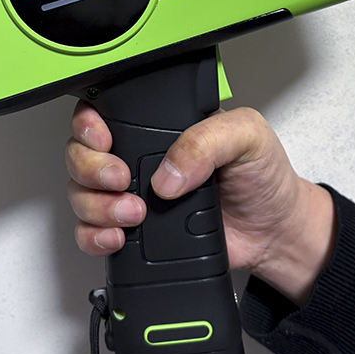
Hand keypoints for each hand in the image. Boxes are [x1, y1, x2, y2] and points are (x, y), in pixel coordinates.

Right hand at [64, 102, 335, 306]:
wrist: (274, 232)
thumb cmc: (262, 176)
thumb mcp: (246, 136)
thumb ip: (207, 141)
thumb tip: (167, 173)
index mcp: (159, 127)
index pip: (103, 115)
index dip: (89, 127)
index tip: (104, 141)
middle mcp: (139, 159)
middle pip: (81, 156)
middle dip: (91, 169)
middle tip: (122, 180)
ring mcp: (134, 197)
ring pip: (81, 196)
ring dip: (96, 206)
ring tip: (133, 214)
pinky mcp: (135, 235)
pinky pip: (92, 234)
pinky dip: (94, 237)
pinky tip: (117, 237)